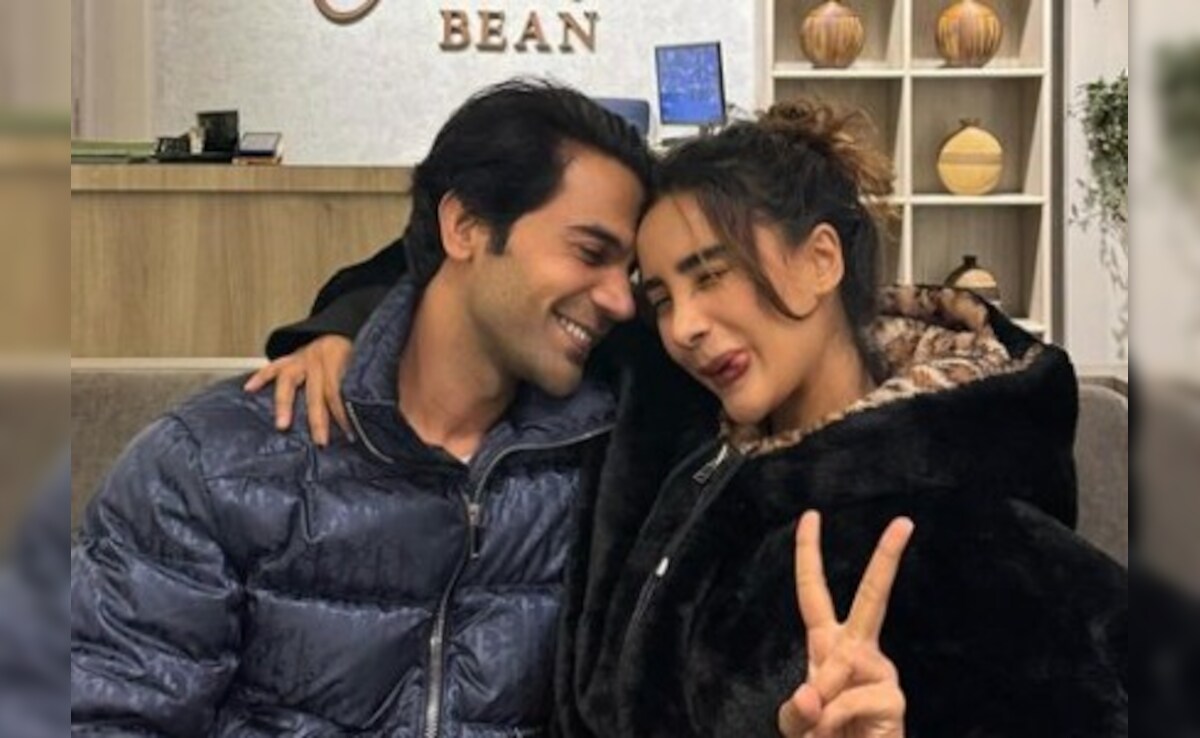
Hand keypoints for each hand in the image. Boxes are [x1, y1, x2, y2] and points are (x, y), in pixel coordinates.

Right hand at [243, 335, 353, 445]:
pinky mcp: (287, 359)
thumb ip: (360, 385)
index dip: (344, 414)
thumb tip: (369, 415)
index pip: (338, 391)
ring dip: (285, 405)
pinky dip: (259, 378)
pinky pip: (271, 368)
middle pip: (316, 392)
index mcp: (339, 359)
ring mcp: (300, 358)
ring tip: (282, 425)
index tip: (349, 433)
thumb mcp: (361, 364)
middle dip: (319, 420)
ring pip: (289, 382)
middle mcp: (317, 358)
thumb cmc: (351, 355)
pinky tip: (249, 389)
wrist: (339, 332)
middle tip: (321, 440)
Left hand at [777, 511, 913, 737]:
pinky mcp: (895, 699)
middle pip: (872, 596)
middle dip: (888, 558)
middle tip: (904, 521)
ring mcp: (882, 672)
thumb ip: (797, 711)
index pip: (814, 592)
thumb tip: (813, 694)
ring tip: (825, 728)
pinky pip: (849, 700)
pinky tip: (841, 733)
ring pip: (841, 665)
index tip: (810, 516)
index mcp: (829, 645)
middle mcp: (858, 650)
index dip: (808, 554)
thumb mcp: (798, 724)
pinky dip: (833, 721)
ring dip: (822, 704)